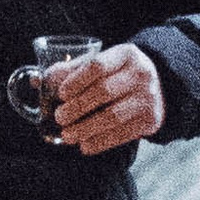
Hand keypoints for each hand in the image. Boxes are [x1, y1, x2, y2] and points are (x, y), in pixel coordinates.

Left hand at [48, 44, 164, 155]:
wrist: (161, 87)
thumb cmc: (120, 75)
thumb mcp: (106, 64)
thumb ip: (74, 71)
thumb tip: (38, 81)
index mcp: (126, 54)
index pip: (97, 65)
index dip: (76, 80)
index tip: (61, 94)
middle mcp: (141, 74)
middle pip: (104, 91)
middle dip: (77, 107)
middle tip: (59, 117)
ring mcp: (148, 98)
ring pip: (112, 116)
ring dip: (86, 128)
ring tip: (67, 135)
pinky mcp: (151, 120)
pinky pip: (122, 134)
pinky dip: (100, 142)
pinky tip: (85, 146)